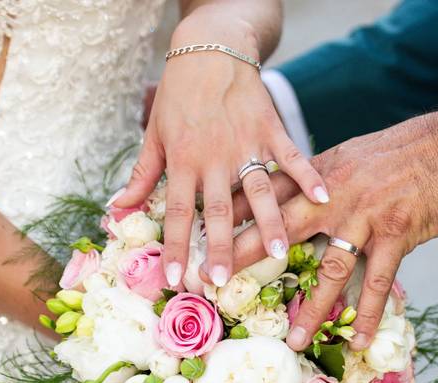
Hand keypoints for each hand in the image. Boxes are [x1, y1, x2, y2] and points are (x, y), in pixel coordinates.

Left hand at [112, 15, 326, 288]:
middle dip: (221, 246)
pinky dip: (306, 175)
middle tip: (225, 278)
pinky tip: (321, 197)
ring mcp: (245, 144)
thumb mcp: (154, 133)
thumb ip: (142, 175)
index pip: (177, 213)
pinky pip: (290, 155)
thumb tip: (117, 209)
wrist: (209, 49)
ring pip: (258, 189)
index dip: (175, 247)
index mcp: (183, 161)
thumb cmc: (178, 94)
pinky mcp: (269, 128)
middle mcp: (214, 158)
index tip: (176, 278)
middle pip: (217, 210)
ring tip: (278, 251)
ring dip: (269, 221)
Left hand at [230, 108, 437, 351]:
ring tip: (296, 340)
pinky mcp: (396, 233)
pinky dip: (367, 312)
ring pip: (329, 268)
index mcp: (318, 174)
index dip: (230, 214)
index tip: (196, 233)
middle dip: (242, 257)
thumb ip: (314, 180)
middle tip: (213, 285)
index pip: (264, 194)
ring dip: (311, 308)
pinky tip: (357, 339)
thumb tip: (281, 195)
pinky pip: (377, 280)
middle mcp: (333, 194)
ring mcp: (364, 215)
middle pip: (279, 229)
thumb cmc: (401, 153)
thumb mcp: (349, 156)